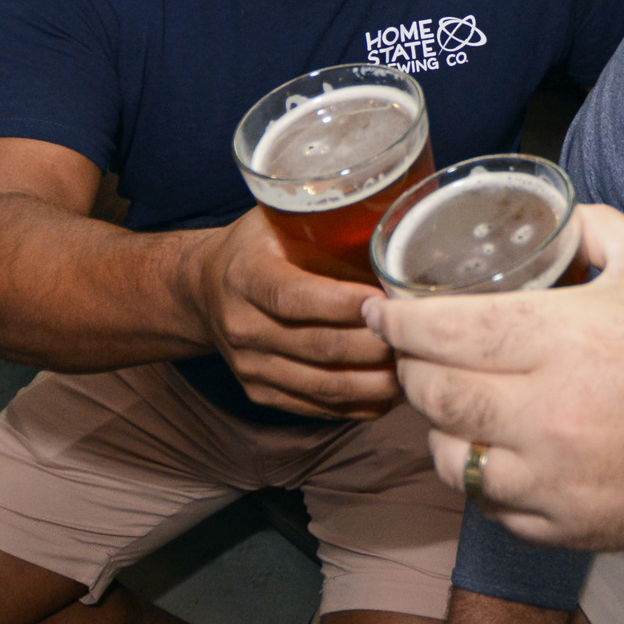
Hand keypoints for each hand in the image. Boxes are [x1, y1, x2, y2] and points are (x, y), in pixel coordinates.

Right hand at [190, 208, 400, 417]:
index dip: (341, 303)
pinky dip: (362, 404)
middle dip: (375, 345)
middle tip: (418, 336)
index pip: (293, 296)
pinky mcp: (261, 393)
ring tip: (415, 365)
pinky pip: (319, 407)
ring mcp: (250, 367)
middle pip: (319, 346)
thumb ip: (324, 218)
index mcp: (245, 276)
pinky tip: (393, 390)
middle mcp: (243, 327)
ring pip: (324, 385)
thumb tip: (396, 215)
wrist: (204, 290)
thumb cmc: (259, 246)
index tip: (383, 300)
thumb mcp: (277, 217)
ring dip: (376, 381)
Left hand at [363, 204, 623, 548]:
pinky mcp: (573, 528)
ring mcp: (558, 482)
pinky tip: (502, 447)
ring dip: (440, 425)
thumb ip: (590, 228)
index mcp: (565, 339)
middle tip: (409, 349)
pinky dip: (487, 475)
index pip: (444, 332)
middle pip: (434, 394)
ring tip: (454, 399)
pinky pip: (495, 505)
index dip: (398, 320)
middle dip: (408, 366)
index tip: (381, 309)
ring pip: (452, 458)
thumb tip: (545, 218)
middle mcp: (550, 416)